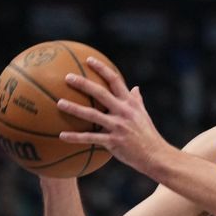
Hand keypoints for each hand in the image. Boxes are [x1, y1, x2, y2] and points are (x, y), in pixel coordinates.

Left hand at [56, 56, 167, 174]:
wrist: (156, 155)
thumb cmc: (148, 135)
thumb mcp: (144, 115)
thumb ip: (137, 100)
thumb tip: (135, 88)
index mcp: (130, 103)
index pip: (115, 81)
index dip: (102, 69)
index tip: (89, 60)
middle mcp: (124, 112)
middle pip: (101, 93)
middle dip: (83, 83)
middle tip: (67, 77)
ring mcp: (118, 126)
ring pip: (92, 114)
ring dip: (74, 108)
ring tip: (59, 103)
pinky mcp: (113, 142)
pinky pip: (91, 138)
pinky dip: (75, 137)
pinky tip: (62, 136)